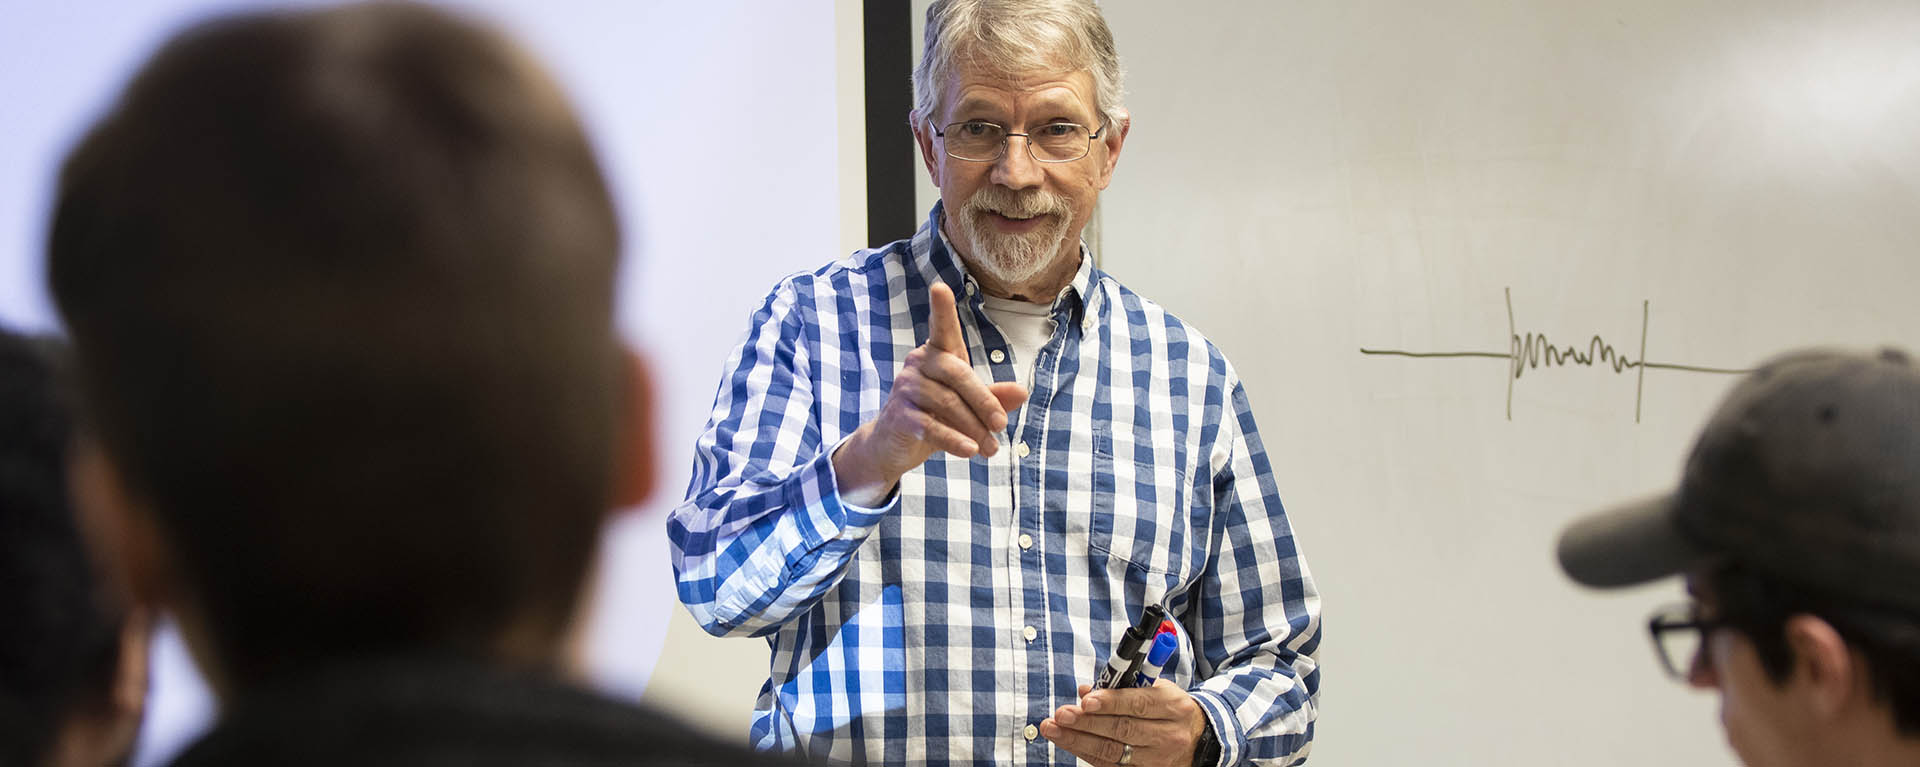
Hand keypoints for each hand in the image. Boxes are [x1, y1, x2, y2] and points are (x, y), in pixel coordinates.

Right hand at [833, 282, 1027, 500]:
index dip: (941, 309)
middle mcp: (917, 364)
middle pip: (958, 374)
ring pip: (949, 405)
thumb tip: (1022, 392)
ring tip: (992, 447)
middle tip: (1002, 425)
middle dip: (984, 401)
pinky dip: (955, 440)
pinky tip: (970, 451)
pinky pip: (933, 427)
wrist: (893, 444)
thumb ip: (993, 396)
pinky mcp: (900, 417)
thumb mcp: (966, 404)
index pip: (941, 328)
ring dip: (975, 429)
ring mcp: (905, 389)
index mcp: (936, 353)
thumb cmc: (934, 414)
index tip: (939, 287)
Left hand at [1040, 681, 1208, 766]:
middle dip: (1088, 723)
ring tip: (1054, 728)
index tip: (1086, 700)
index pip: (1139, 704)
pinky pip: (1110, 765)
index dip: (1111, 703)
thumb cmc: (1168, 708)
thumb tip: (1085, 691)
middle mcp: (1168, 735)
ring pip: (1113, 751)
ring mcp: (1158, 758)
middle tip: (1061, 714)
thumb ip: (1121, 687)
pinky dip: (1086, 753)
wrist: (1198, 739)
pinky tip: (1068, 742)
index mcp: (1173, 707)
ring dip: (1079, 740)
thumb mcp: (1155, 689)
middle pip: (1123, 730)